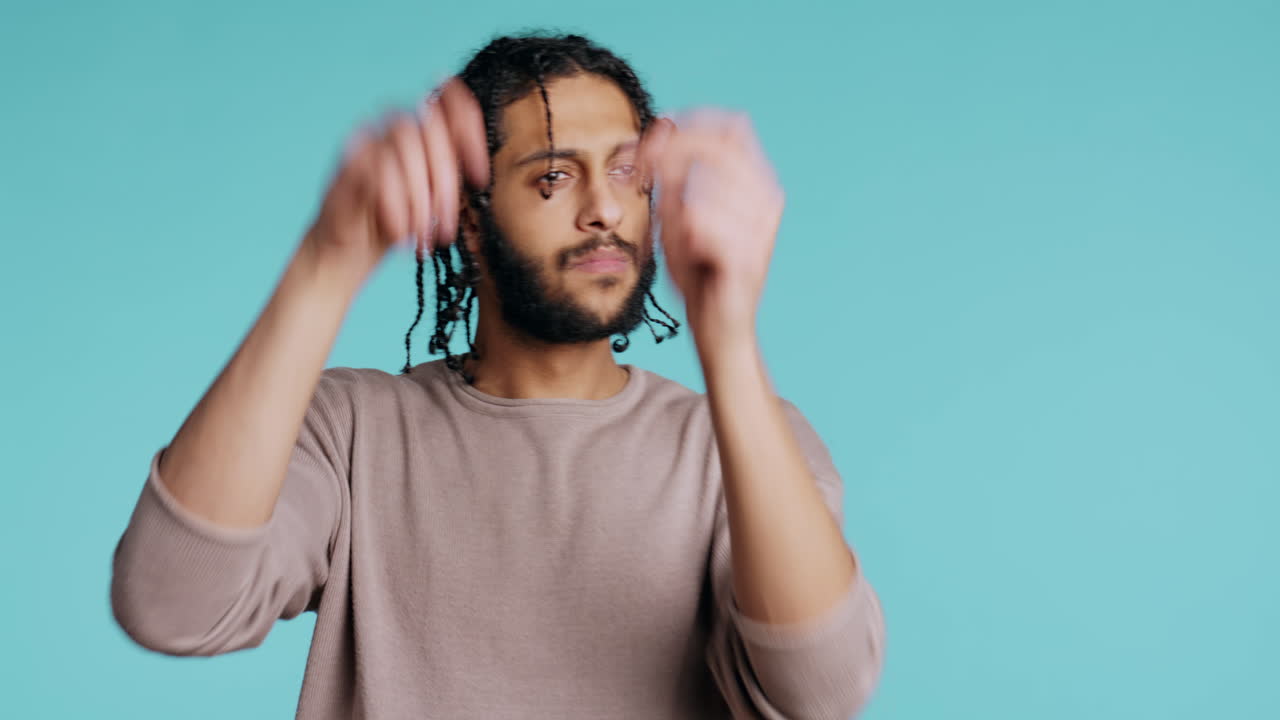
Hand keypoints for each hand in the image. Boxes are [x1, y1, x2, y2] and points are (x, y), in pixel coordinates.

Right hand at [300, 77, 488, 281]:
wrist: (353, 252)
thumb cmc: (398, 224)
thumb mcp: (436, 201)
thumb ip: (453, 178)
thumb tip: (480, 171)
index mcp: (424, 131)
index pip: (452, 107)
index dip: (470, 134)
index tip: (479, 177)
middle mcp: (396, 126)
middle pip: (431, 127)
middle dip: (445, 181)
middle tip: (446, 225)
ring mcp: (369, 139)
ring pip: (405, 144)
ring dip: (419, 197)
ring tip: (421, 233)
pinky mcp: (347, 160)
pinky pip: (377, 167)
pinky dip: (394, 204)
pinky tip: (399, 231)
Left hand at [637, 110, 783, 345]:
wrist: (718, 328)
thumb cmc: (699, 273)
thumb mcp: (675, 214)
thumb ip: (669, 172)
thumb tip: (660, 125)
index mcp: (756, 182)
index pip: (730, 127)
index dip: (687, 124)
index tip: (647, 141)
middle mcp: (767, 197)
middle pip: (717, 148)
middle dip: (670, 154)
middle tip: (640, 172)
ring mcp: (761, 225)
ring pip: (702, 191)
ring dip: (676, 211)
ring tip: (679, 237)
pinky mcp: (747, 254)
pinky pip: (700, 222)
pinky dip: (684, 235)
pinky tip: (692, 253)